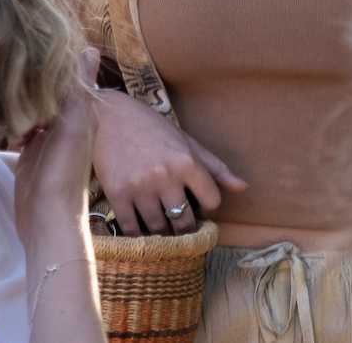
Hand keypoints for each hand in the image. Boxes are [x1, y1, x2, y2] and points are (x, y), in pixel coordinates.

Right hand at [15, 48, 98, 245]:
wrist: (47, 220)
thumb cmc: (64, 173)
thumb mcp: (74, 126)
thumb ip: (80, 90)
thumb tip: (90, 48)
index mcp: (80, 111)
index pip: (67, 75)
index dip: (53, 59)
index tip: (33, 40)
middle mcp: (65, 120)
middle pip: (48, 89)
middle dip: (32, 77)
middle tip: (8, 57)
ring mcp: (46, 136)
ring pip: (32, 106)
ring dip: (20, 97)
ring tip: (0, 78)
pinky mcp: (28, 151)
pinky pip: (19, 126)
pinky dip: (10, 118)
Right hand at [93, 90, 247, 236]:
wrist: (108, 116)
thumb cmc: (151, 128)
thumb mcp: (185, 141)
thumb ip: (214, 167)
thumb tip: (243, 188)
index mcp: (186, 161)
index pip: (211, 201)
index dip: (208, 208)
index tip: (199, 206)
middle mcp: (165, 176)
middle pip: (184, 221)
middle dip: (185, 227)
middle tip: (180, 224)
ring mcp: (140, 187)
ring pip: (159, 228)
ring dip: (162, 232)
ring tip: (161, 225)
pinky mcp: (117, 194)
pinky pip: (132, 229)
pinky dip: (139, 233)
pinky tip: (141, 226)